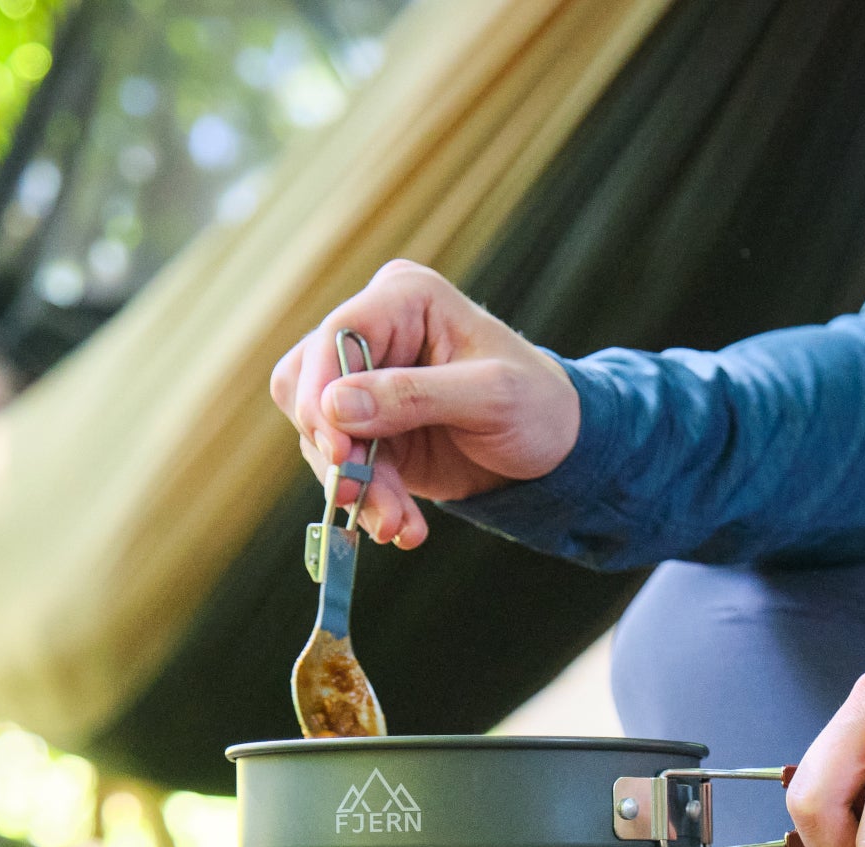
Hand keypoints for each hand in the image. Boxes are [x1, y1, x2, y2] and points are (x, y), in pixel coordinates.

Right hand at [268, 260, 581, 547]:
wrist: (555, 450)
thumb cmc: (538, 404)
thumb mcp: (491, 396)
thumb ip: (414, 396)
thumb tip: (333, 407)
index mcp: (405, 299)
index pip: (335, 336)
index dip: (323, 393)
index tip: (337, 452)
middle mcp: (376, 334)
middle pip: (308, 385)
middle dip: (334, 449)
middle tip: (356, 496)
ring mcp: (367, 385)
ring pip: (320, 436)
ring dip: (356, 487)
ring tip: (397, 525)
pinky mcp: (369, 432)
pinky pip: (344, 469)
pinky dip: (370, 502)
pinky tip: (404, 528)